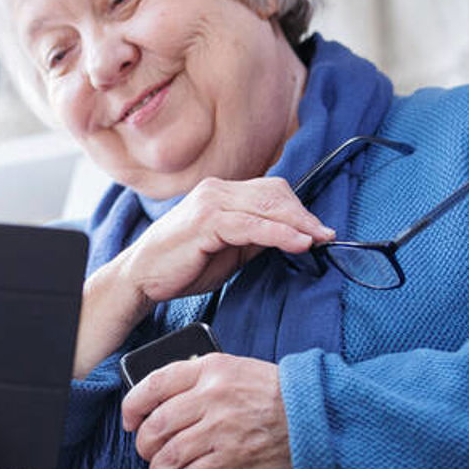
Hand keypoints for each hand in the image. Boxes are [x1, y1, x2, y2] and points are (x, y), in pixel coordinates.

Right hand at [77, 177, 331, 374]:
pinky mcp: (206, 222)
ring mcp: (210, 203)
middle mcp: (216, 189)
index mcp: (222, 192)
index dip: (299, 210)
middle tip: (327, 236)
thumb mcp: (229, 250)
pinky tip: (298, 244)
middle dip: (304, 216)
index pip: (272, 191)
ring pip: (266, 206)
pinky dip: (279, 233)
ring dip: (298, 224)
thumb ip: (256, 238)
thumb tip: (293, 237)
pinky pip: (251, 225)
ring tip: (320, 240)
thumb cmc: (182, 265)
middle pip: (274, 194)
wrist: (141, 278)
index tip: (321, 231)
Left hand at [120, 352, 292, 468]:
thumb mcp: (236, 368)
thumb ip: (201, 377)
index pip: (153, 385)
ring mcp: (222, 429)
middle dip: (145, 446)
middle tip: (148, 453)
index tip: (130, 421)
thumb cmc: (276, 393)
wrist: (316, 415)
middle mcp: (212, 397)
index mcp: (209, 369)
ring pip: (170, 456)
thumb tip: (165, 397)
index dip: (133, 407)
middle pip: (157, 426)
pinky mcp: (234, 459)